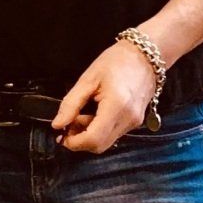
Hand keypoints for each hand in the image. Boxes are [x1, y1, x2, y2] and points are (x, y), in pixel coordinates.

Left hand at [53, 40, 158, 154]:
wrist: (145, 56)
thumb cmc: (116, 62)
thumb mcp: (87, 79)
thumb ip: (71, 104)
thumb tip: (57, 125)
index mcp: (116, 106)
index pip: (93, 139)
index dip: (74, 143)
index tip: (61, 135)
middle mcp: (128, 119)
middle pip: (100, 146)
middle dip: (80, 141)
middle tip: (68, 125)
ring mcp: (134, 122)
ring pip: (106, 142)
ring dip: (89, 135)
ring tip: (80, 115)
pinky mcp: (136, 122)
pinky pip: (114, 134)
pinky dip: (100, 130)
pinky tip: (94, 114)